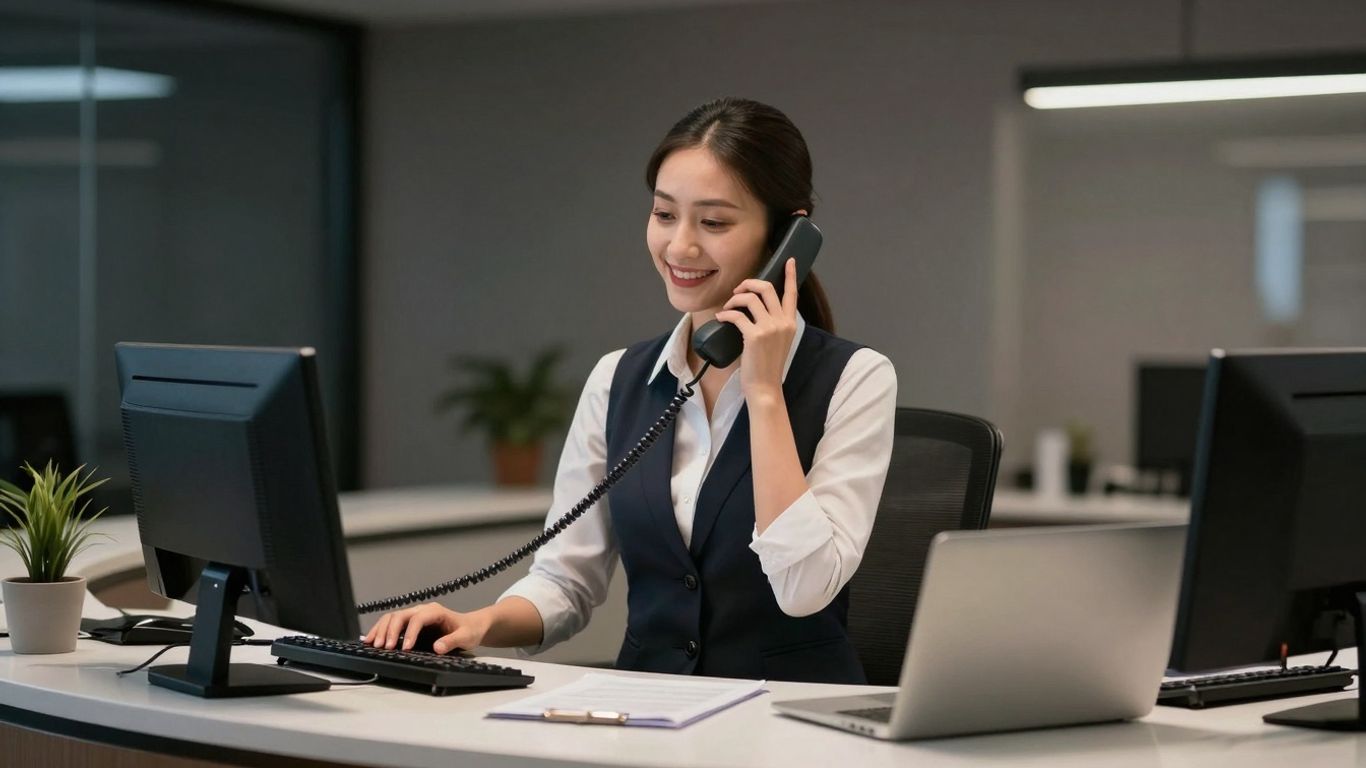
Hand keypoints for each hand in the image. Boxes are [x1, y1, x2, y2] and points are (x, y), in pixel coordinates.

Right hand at [362, 602, 488, 654]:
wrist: (472, 626)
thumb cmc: (469, 630)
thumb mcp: (466, 636)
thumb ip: (453, 641)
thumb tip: (437, 647)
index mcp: (435, 611)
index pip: (417, 619)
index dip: (410, 633)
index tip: (405, 648)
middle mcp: (422, 611)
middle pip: (400, 615)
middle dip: (389, 631)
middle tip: (384, 647)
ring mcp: (414, 616)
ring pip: (392, 617)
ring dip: (381, 630)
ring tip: (373, 644)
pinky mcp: (409, 624)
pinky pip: (391, 623)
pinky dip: (380, 630)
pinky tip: (370, 640)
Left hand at [714, 257, 798, 402]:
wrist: (765, 387)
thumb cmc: (767, 366)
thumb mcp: (778, 341)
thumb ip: (774, 324)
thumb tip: (755, 307)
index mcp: (790, 323)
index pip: (793, 293)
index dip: (790, 275)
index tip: (789, 261)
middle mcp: (783, 322)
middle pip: (767, 288)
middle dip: (749, 283)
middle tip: (738, 290)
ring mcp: (770, 328)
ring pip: (750, 298)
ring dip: (735, 298)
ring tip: (728, 307)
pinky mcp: (755, 336)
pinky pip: (737, 315)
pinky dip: (726, 314)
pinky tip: (721, 318)